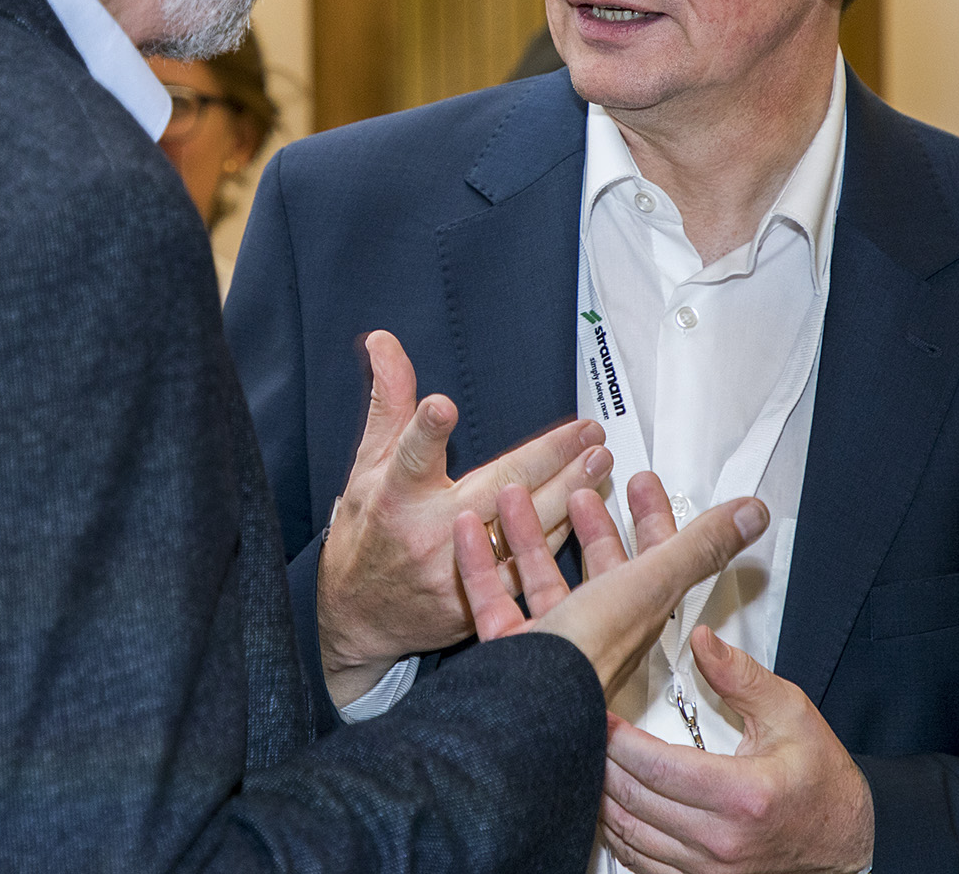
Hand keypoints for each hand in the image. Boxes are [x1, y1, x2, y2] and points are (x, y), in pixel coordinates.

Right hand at [318, 330, 612, 705]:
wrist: (359, 615)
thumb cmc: (368, 531)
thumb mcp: (367, 463)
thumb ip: (388, 402)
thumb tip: (383, 343)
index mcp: (396, 494)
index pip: (410, 454)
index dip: (425, 430)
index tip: (442, 407)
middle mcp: (428, 532)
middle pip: (496, 489)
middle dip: (548, 457)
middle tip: (588, 432)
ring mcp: (456, 570)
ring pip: (524, 529)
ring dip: (568, 493)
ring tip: (600, 462)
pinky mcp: (478, 603)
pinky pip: (528, 566)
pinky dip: (559, 535)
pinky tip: (586, 511)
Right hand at [455, 471, 767, 699]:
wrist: (522, 711)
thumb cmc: (586, 657)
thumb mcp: (649, 583)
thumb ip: (699, 546)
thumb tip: (752, 514)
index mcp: (636, 612)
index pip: (654, 556)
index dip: (651, 517)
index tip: (639, 482)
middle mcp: (597, 628)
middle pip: (597, 567)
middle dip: (588, 522)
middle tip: (578, 486)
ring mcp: (552, 641)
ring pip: (540, 578)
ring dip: (529, 534)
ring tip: (515, 496)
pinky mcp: (510, 651)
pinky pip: (494, 598)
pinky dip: (482, 562)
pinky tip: (471, 531)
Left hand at [598, 625, 873, 873]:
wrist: (846, 840)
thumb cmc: (820, 778)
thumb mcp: (790, 713)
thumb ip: (740, 675)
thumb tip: (702, 639)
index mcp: (743, 795)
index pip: (657, 767)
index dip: (617, 740)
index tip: (596, 713)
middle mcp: (722, 840)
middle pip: (635, 799)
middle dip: (600, 762)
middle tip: (582, 730)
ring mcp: (710, 871)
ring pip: (629, 835)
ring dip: (601, 798)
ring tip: (589, 762)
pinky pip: (640, 863)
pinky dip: (618, 833)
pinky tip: (610, 805)